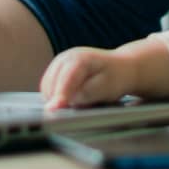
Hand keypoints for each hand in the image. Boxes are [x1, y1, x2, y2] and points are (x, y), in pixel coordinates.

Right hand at [39, 39, 168, 109]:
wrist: (121, 68)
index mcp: (79, 59)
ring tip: (77, 102)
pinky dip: (56, 96)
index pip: (63, 81)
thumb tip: (64, 102)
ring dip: (56, 98)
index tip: (53, 110)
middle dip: (58, 100)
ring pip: (46, 87)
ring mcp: (59, 62)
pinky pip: (48, 87)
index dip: (58, 96)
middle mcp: (65, 57)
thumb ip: (85, 94)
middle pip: (50, 85)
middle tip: (74, 110)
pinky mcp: (56, 69)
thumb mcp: (105, 88)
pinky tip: (70, 99)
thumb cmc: (115, 79)